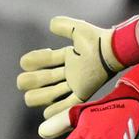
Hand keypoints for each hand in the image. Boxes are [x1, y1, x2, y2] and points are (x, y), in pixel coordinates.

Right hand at [17, 15, 138, 137]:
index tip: (48, 52)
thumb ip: (63, 25)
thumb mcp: (77, 30)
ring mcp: (75, 84)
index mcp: (67, 57)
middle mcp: (69, 72)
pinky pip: (67, 106)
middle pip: (41, 80)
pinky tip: (45, 114)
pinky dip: (56, 111)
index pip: (44, 60)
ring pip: (49, 95)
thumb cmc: (97, 40)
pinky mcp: (82, 94)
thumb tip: (50, 25)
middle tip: (27, 80)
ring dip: (37, 96)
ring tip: (30, 97)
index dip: (36, 59)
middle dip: (30, 80)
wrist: (112, 51)